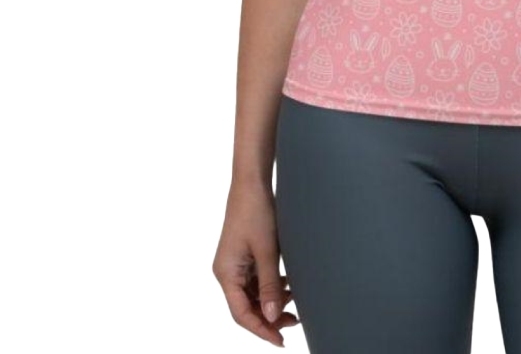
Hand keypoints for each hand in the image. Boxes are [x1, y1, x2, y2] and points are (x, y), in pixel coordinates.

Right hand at [213, 180, 299, 346]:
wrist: (252, 183)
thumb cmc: (256, 211)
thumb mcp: (267, 250)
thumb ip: (269, 284)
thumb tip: (271, 316)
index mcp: (226, 273)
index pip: (241, 313)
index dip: (260, 330)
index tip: (280, 340)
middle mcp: (227, 272)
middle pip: (246, 306)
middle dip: (268, 317)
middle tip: (293, 322)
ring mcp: (236, 264)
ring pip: (253, 294)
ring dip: (271, 301)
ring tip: (294, 304)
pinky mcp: (245, 255)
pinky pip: (256, 280)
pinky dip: (271, 286)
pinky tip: (288, 286)